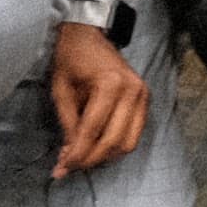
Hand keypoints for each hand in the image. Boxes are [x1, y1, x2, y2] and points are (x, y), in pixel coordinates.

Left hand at [46, 20, 149, 174]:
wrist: (89, 36)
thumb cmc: (71, 60)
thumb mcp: (61, 91)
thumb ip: (68, 125)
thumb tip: (68, 157)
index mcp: (110, 84)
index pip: (93, 130)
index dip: (77, 154)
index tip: (60, 169)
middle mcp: (132, 91)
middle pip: (113, 141)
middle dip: (90, 160)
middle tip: (69, 168)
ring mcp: (143, 95)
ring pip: (128, 143)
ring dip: (105, 157)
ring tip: (82, 159)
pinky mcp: (145, 100)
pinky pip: (134, 134)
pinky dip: (116, 146)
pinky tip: (97, 148)